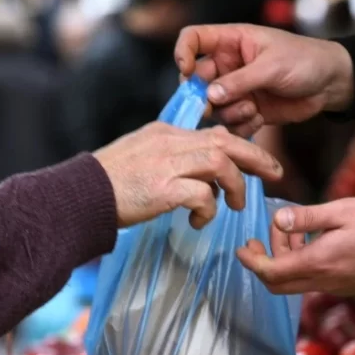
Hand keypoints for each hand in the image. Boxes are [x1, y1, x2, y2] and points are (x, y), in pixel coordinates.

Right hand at [95, 122, 281, 228]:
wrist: (79, 196)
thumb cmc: (108, 183)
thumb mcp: (142, 157)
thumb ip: (171, 158)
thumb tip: (202, 175)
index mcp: (166, 133)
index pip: (214, 133)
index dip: (241, 146)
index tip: (257, 161)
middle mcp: (170, 143)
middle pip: (226, 142)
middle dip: (256, 157)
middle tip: (275, 173)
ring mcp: (167, 164)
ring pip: (220, 164)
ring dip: (234, 187)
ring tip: (235, 206)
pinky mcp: (163, 189)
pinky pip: (202, 195)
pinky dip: (208, 210)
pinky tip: (198, 222)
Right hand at [174, 24, 353, 136]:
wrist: (331, 83)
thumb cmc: (304, 61)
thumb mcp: (272, 66)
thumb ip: (240, 81)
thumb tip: (210, 95)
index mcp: (231, 42)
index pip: (193, 39)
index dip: (183, 53)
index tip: (186, 71)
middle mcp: (229, 66)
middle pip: (197, 81)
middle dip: (204, 97)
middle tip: (213, 107)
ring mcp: (237, 90)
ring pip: (214, 107)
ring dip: (229, 113)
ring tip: (252, 110)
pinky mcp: (248, 110)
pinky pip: (231, 124)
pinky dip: (241, 126)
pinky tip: (260, 119)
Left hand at [237, 198, 354, 295]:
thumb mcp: (342, 211)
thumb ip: (307, 218)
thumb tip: (278, 220)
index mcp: (318, 263)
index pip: (270, 272)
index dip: (251, 261)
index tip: (242, 247)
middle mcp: (323, 282)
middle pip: (278, 285)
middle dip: (264, 262)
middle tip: (264, 237)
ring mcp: (336, 287)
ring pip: (296, 282)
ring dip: (287, 260)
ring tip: (296, 231)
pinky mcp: (347, 287)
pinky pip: (314, 281)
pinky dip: (304, 264)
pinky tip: (316, 242)